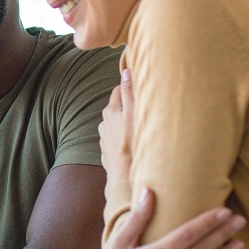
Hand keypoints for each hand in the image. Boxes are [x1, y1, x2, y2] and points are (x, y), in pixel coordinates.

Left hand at [99, 68, 132, 185]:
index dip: (129, 88)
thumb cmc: (132, 145)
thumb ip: (129, 93)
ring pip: (117, 123)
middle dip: (129, 105)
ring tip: (142, 127)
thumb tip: (126, 71)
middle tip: (145, 108)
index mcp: (110, 111)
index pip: (118, 90)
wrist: (124, 178)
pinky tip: (135, 142)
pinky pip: (117, 138)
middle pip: (117, 107)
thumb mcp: (134, 115)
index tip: (141, 89)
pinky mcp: (108, 151)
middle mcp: (104, 122)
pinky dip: (124, 137)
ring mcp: (105, 137)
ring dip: (127, 122)